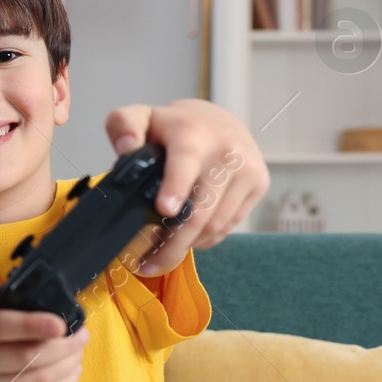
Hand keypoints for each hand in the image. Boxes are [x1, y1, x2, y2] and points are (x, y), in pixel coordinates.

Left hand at [104, 98, 268, 275]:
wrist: (220, 121)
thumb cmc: (173, 127)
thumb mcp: (141, 117)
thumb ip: (123, 126)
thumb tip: (125, 147)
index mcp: (194, 133)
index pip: (186, 160)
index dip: (176, 186)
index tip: (164, 209)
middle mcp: (227, 151)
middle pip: (201, 209)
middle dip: (173, 243)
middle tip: (147, 264)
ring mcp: (247, 170)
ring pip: (216, 224)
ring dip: (187, 246)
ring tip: (160, 256)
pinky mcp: (259, 185)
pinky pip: (228, 226)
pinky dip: (205, 239)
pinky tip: (185, 240)